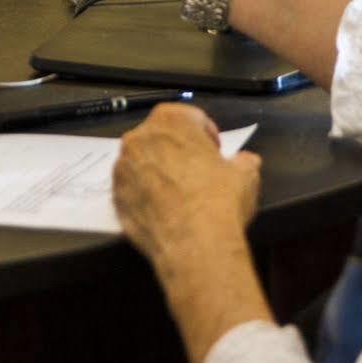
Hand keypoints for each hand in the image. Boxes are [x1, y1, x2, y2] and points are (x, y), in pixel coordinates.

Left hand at [113, 102, 260, 269]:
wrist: (195, 245)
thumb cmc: (220, 200)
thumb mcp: (245, 174)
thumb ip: (242, 161)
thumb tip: (245, 161)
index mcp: (171, 120)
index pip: (190, 117)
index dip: (206, 135)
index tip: (215, 152)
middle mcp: (140, 138)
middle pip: (161, 138)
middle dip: (178, 151)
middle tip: (198, 173)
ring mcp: (123, 169)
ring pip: (142, 164)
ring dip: (158, 173)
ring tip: (180, 196)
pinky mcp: (115, 198)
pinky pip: (132, 191)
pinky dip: (145, 197)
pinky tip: (165, 212)